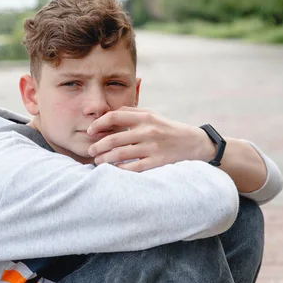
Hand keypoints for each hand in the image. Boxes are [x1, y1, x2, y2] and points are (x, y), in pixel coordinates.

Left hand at [87, 107, 216, 171]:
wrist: (192, 142)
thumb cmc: (166, 127)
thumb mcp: (151, 114)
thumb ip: (130, 112)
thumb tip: (107, 115)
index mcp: (145, 117)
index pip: (114, 116)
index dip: (98, 124)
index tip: (90, 131)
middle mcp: (147, 131)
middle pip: (114, 139)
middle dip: (98, 146)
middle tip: (90, 151)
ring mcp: (152, 148)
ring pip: (120, 155)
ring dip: (105, 159)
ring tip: (98, 161)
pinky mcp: (157, 162)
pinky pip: (133, 168)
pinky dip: (120, 169)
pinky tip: (112, 170)